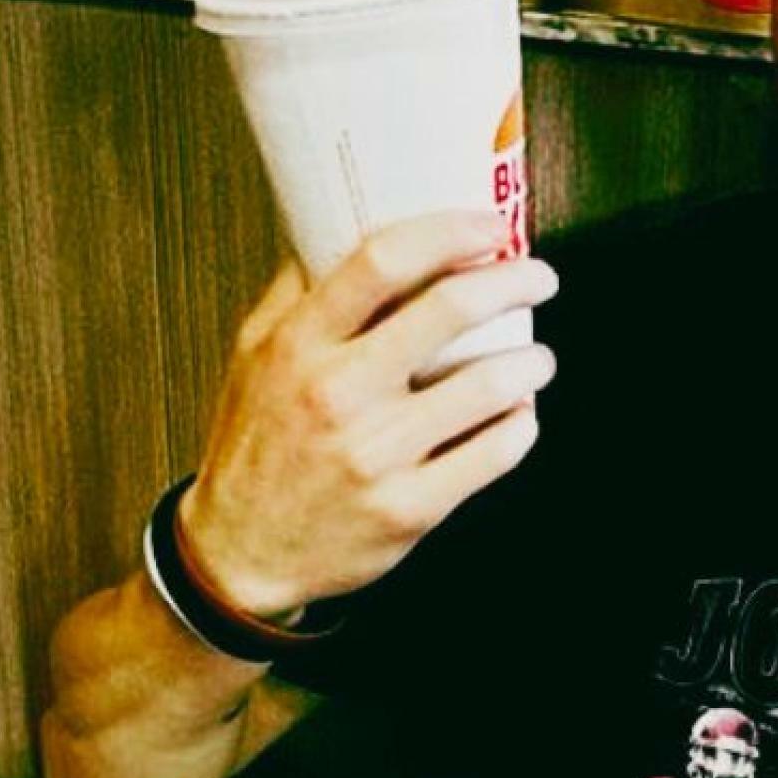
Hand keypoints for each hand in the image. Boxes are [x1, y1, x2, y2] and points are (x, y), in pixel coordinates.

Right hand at [178, 207, 557, 618]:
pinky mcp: (409, 508)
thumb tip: (341, 224)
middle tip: (537, 277)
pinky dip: (520, 426)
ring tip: (536, 357)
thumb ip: (298, 290)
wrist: (240, 553)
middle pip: (450, 310)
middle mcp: (339, 394)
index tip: (488, 226)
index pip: (382, 261)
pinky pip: (494, 454)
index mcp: (300, 345)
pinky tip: (518, 415)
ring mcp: (377, 454)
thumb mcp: (253, 355)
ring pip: (490, 385)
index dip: (449, 231)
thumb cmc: (254, 445)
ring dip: (532, 361)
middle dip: (514, 282)